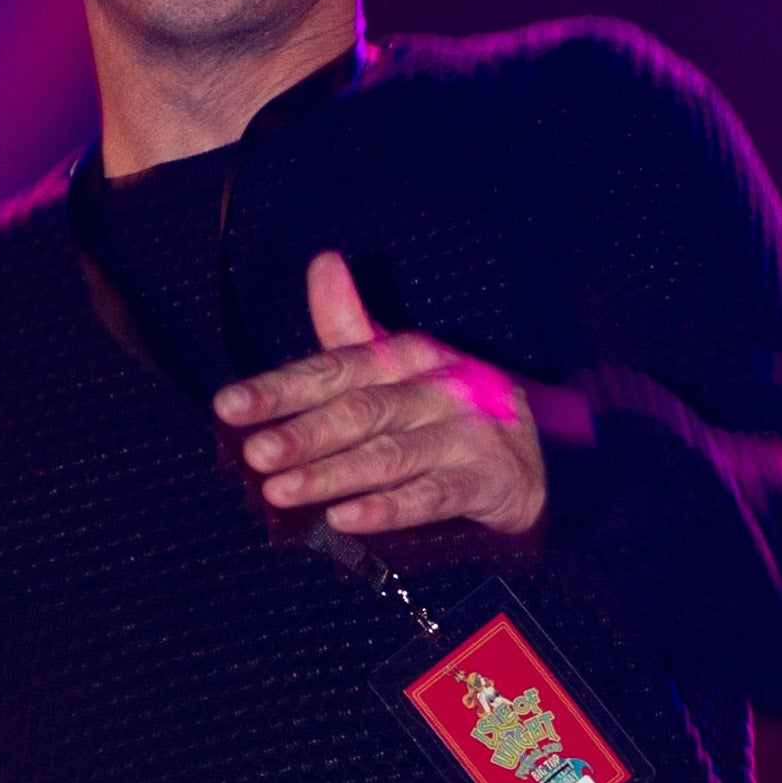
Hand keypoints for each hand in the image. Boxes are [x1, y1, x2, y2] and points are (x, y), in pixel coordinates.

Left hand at [212, 251, 551, 535]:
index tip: (229, 405)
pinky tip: (346, 520)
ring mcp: (465, 434)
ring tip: (281, 491)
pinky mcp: (487, 480)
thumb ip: (351, 325)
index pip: (334, 368)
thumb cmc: (451, 405)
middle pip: (360, 410)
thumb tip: (322, 262)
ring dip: (333, 474)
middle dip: (304, 432)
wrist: (551, 448)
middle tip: (256, 454)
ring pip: (391, 454)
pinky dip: (389, 508)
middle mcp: (435, 388)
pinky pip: (433, 495)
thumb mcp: (404, 362)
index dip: (280, 387)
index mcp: (405, 356)